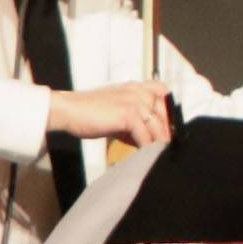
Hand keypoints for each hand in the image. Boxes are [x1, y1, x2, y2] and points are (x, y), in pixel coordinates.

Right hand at [46, 80, 177, 149]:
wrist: (70, 110)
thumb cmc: (90, 113)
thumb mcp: (117, 113)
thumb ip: (135, 122)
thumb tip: (149, 140)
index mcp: (137, 87)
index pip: (165, 95)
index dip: (171, 113)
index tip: (172, 130)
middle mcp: (139, 91)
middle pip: (165, 113)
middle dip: (168, 132)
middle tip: (170, 147)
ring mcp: (135, 101)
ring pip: (157, 126)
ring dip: (159, 143)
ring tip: (160, 155)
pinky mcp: (129, 114)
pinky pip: (145, 135)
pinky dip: (146, 147)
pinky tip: (145, 156)